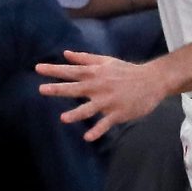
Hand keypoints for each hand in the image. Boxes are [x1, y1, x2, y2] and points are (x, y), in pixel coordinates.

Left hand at [38, 50, 168, 140]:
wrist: (153, 80)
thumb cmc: (127, 71)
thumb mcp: (106, 61)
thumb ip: (85, 58)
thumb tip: (66, 53)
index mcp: (95, 73)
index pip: (71, 70)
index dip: (54, 70)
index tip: (37, 69)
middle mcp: (99, 86)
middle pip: (76, 88)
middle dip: (59, 89)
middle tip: (42, 89)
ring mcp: (109, 100)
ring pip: (90, 108)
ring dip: (77, 113)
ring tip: (63, 118)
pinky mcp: (118, 113)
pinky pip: (106, 123)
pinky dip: (97, 130)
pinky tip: (87, 137)